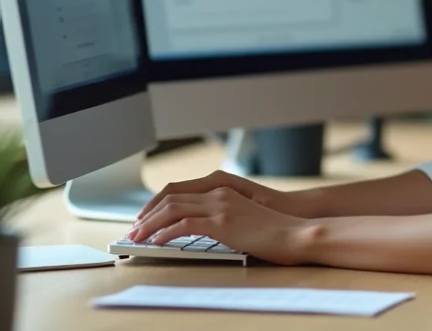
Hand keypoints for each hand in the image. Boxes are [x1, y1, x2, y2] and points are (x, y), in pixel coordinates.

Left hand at [128, 188, 314, 265]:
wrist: (296, 232)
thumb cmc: (274, 227)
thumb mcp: (243, 214)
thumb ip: (221, 214)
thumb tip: (198, 226)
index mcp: (221, 187)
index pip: (177, 189)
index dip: (156, 203)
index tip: (144, 217)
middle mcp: (217, 192)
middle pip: (170, 197)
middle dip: (147, 214)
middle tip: (134, 229)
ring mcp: (220, 206)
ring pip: (172, 209)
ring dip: (150, 224)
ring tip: (137, 237)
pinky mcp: (222, 223)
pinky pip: (183, 225)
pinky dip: (165, 233)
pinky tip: (157, 243)